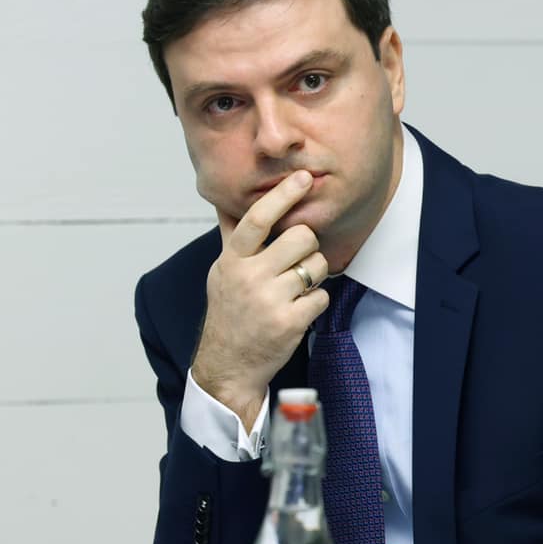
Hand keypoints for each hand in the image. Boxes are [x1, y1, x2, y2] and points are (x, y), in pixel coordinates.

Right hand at [192, 171, 331, 430]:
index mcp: (232, 260)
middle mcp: (249, 277)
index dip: (282, 195)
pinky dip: (316, 301)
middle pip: (301, 237)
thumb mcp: (221, 272)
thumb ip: (232, 239)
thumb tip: (227, 202)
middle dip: (307, 245)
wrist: (227, 365)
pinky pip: (321, 295)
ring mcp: (270, 300)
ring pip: (316, 265)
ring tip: (297, 286)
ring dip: (315, 274)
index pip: (258, 218)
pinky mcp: (290, 322)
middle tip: (298, 258)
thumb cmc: (228, 314)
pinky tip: (299, 309)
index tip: (301, 178)